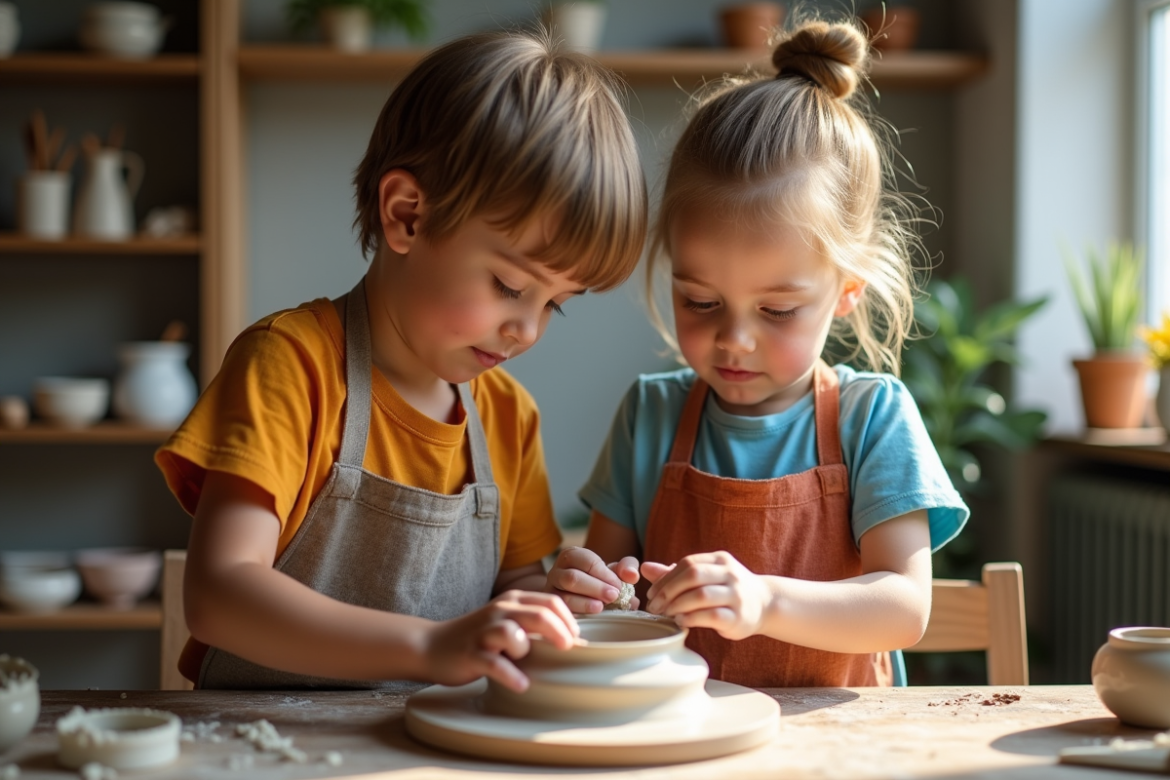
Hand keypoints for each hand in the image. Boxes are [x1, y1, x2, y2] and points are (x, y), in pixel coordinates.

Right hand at [421, 590, 577, 692]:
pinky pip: (494, 664)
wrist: (432, 646)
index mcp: (512, 600)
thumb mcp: (508, 622)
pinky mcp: (471, 654)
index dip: (569, 620)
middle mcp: (499, 611)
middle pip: (540, 615)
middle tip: (567, 649)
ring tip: (525, 662)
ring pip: (514, 635)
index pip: (551, 602)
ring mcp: (483, 632)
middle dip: (560, 633)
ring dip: (525, 650)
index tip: (575, 638)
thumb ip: (534, 624)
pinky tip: (521, 684)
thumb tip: (574, 639)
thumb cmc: (479, 637)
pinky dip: (510, 675)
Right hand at [545, 546, 640, 613]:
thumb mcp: (615, 570)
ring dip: (585, 603)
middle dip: (595, 588)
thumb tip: (631, 575)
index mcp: (571, 556)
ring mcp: (551, 592)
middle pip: (572, 578)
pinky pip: (562, 614)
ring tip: (601, 607)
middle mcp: (556, 571)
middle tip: (613, 596)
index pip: (586, 561)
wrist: (583, 597)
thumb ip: (627, 566)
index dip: (604, 574)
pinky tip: (591, 617)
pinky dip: (577, 615)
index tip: (619, 586)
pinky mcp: (553, 610)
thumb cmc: (600, 580)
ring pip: (564, 597)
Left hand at [641, 551, 770, 640]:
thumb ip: (676, 573)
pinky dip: (692, 618)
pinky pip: (712, 616)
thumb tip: (644, 567)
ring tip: (666, 615)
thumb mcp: (706, 576)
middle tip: (654, 607)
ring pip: (701, 595)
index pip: (688, 564)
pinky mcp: (739, 617)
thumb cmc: (727, 589)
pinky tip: (681, 622)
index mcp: (720, 560)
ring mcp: (736, 595)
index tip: (652, 594)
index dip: (666, 579)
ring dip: (678, 606)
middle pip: (693, 576)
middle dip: (668, 591)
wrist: (765, 604)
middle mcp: (730, 574)